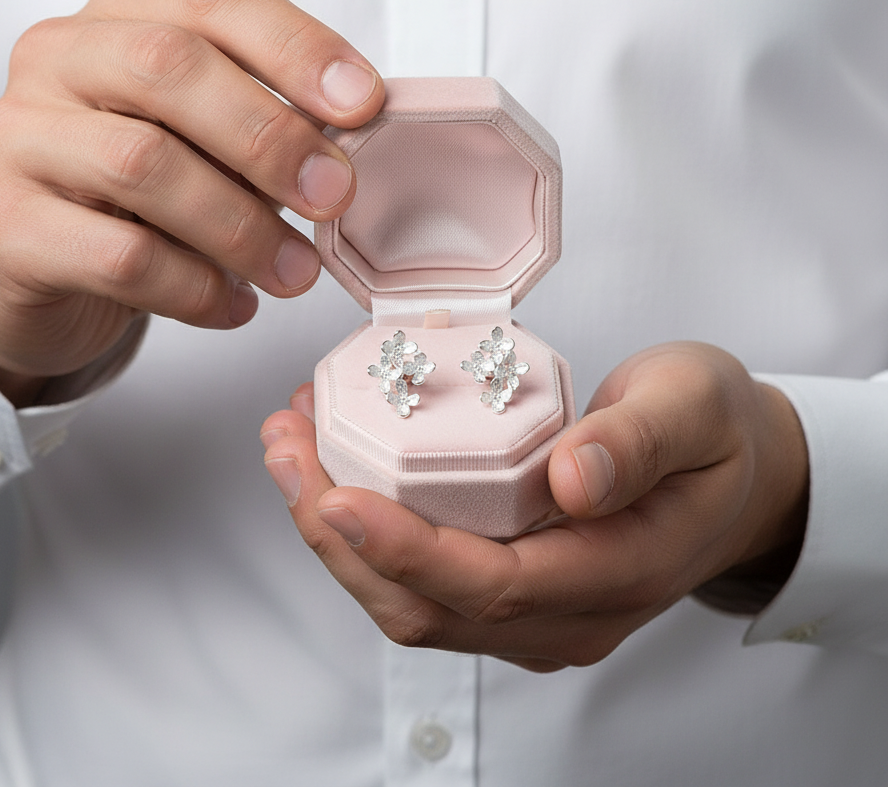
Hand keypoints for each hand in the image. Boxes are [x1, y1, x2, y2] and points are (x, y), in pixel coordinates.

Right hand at [0, 0, 382, 403]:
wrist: (44, 273)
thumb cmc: (145, 196)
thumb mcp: (210, 141)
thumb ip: (269, 123)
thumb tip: (354, 140)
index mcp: (122, 15)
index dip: (297, 46)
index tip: (365, 105)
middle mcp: (59, 59)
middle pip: (169, 67)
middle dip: (269, 135)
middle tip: (333, 197)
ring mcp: (20, 139)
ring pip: (143, 164)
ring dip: (241, 226)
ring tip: (295, 272)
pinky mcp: (7, 228)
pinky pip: (118, 256)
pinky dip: (196, 287)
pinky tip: (235, 305)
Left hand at [260, 342, 808, 672]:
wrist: (736, 474)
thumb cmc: (715, 437)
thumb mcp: (695, 409)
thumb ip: (640, 441)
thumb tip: (572, 478)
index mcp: (617, 573)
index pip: (492, 587)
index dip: (407, 551)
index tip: (338, 497)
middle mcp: (566, 612)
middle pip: (427, 605)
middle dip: (339, 535)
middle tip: (285, 448)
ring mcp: (536, 610)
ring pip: (411, 600)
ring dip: (338, 533)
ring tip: (292, 448)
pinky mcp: (511, 587)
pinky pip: (422, 576)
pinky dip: (366, 528)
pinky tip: (335, 464)